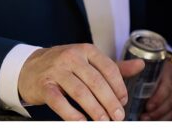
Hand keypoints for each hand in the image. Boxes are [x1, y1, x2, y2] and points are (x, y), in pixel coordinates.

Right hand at [17, 43, 143, 120]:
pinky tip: (81, 122)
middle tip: (118, 117)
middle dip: (110, 101)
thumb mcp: (89, 61)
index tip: (124, 101)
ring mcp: (56, 70)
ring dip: (94, 109)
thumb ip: (114, 66)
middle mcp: (72, 57)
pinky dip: (71, 114)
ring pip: (80, 92)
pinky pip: (59, 101)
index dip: (118, 87)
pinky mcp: (44, 85)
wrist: (30, 67)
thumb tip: (141, 65)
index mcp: (87, 50)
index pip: (109, 68)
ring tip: (104, 122)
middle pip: (96, 81)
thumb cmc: (65, 65)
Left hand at [139, 56, 171, 119]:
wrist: (158, 69)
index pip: (168, 85)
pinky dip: (164, 119)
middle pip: (171, 99)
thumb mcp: (134, 66)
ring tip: (146, 120)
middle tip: (144, 117)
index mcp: (169, 70)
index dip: (159, 98)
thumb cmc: (144, 68)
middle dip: (158, 111)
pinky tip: (154, 121)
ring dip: (160, 117)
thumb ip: (128, 67)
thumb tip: (133, 68)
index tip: (148, 106)